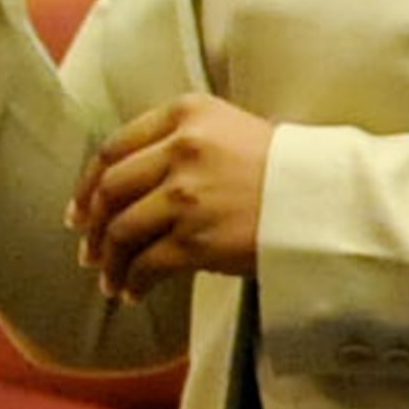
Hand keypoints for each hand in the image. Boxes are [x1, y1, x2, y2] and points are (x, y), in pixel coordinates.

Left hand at [72, 94, 276, 291]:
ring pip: (122, 230)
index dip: (87, 185)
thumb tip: (126, 187)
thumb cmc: (283, 169)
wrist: (328, 199)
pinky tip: (134, 294)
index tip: (80, 210)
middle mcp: (181, 149)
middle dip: (93, 226)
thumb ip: (179, 142)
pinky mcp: (198, 237)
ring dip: (110, 262)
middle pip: (110, 189)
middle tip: (90, 252)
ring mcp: (188, 194)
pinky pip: (147, 265)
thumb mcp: (228, 129)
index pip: (113, 149)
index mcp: (185, 114)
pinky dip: (133, 282)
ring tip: (111, 281)